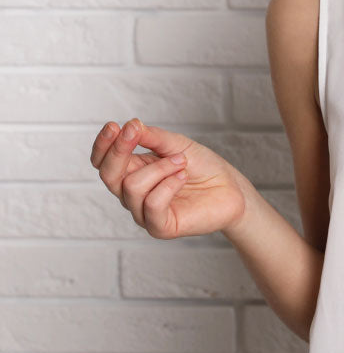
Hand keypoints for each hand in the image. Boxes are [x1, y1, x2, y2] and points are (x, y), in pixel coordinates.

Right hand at [92, 118, 248, 240]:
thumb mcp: (177, 144)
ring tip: (182, 162)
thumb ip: (152, 137)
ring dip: (160, 168)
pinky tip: (183, 177)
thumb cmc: (203, 166)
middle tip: (134, 131)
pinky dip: (169, 185)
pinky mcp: (159, 227)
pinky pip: (152, 204)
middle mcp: (132, 194)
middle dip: (119, 150)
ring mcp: (144, 212)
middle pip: (108, 175)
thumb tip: (129, 126)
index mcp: (133, 171)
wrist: (231, 187)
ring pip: (132, 186)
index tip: (113, 125)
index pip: (103, 162)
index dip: (103, 145)